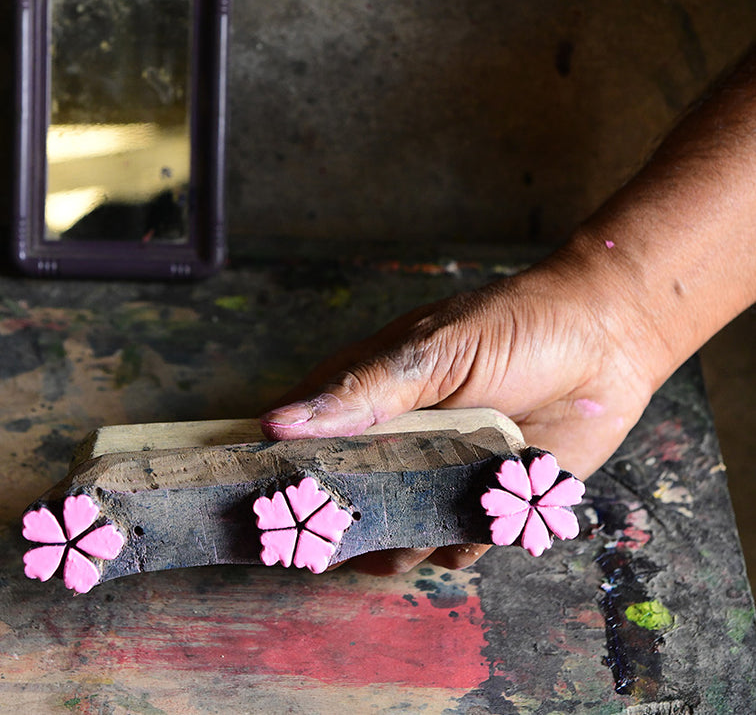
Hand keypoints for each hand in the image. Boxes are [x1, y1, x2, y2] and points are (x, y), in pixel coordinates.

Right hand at [260, 251, 658, 573]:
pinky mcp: (481, 506)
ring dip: (409, 536)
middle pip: (341, 501)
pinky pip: (454, 549)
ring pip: (393, 537)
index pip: (296, 440)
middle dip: (347, 519)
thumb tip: (276, 423)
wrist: (608, 343)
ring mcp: (435, 477)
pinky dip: (468, 538)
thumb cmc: (515, 328)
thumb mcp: (434, 351)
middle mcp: (392, 443)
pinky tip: (494, 501)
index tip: (269, 498)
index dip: (277, 471)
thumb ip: (363, 391)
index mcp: (365, 395)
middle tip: (373, 511)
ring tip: (447, 499)